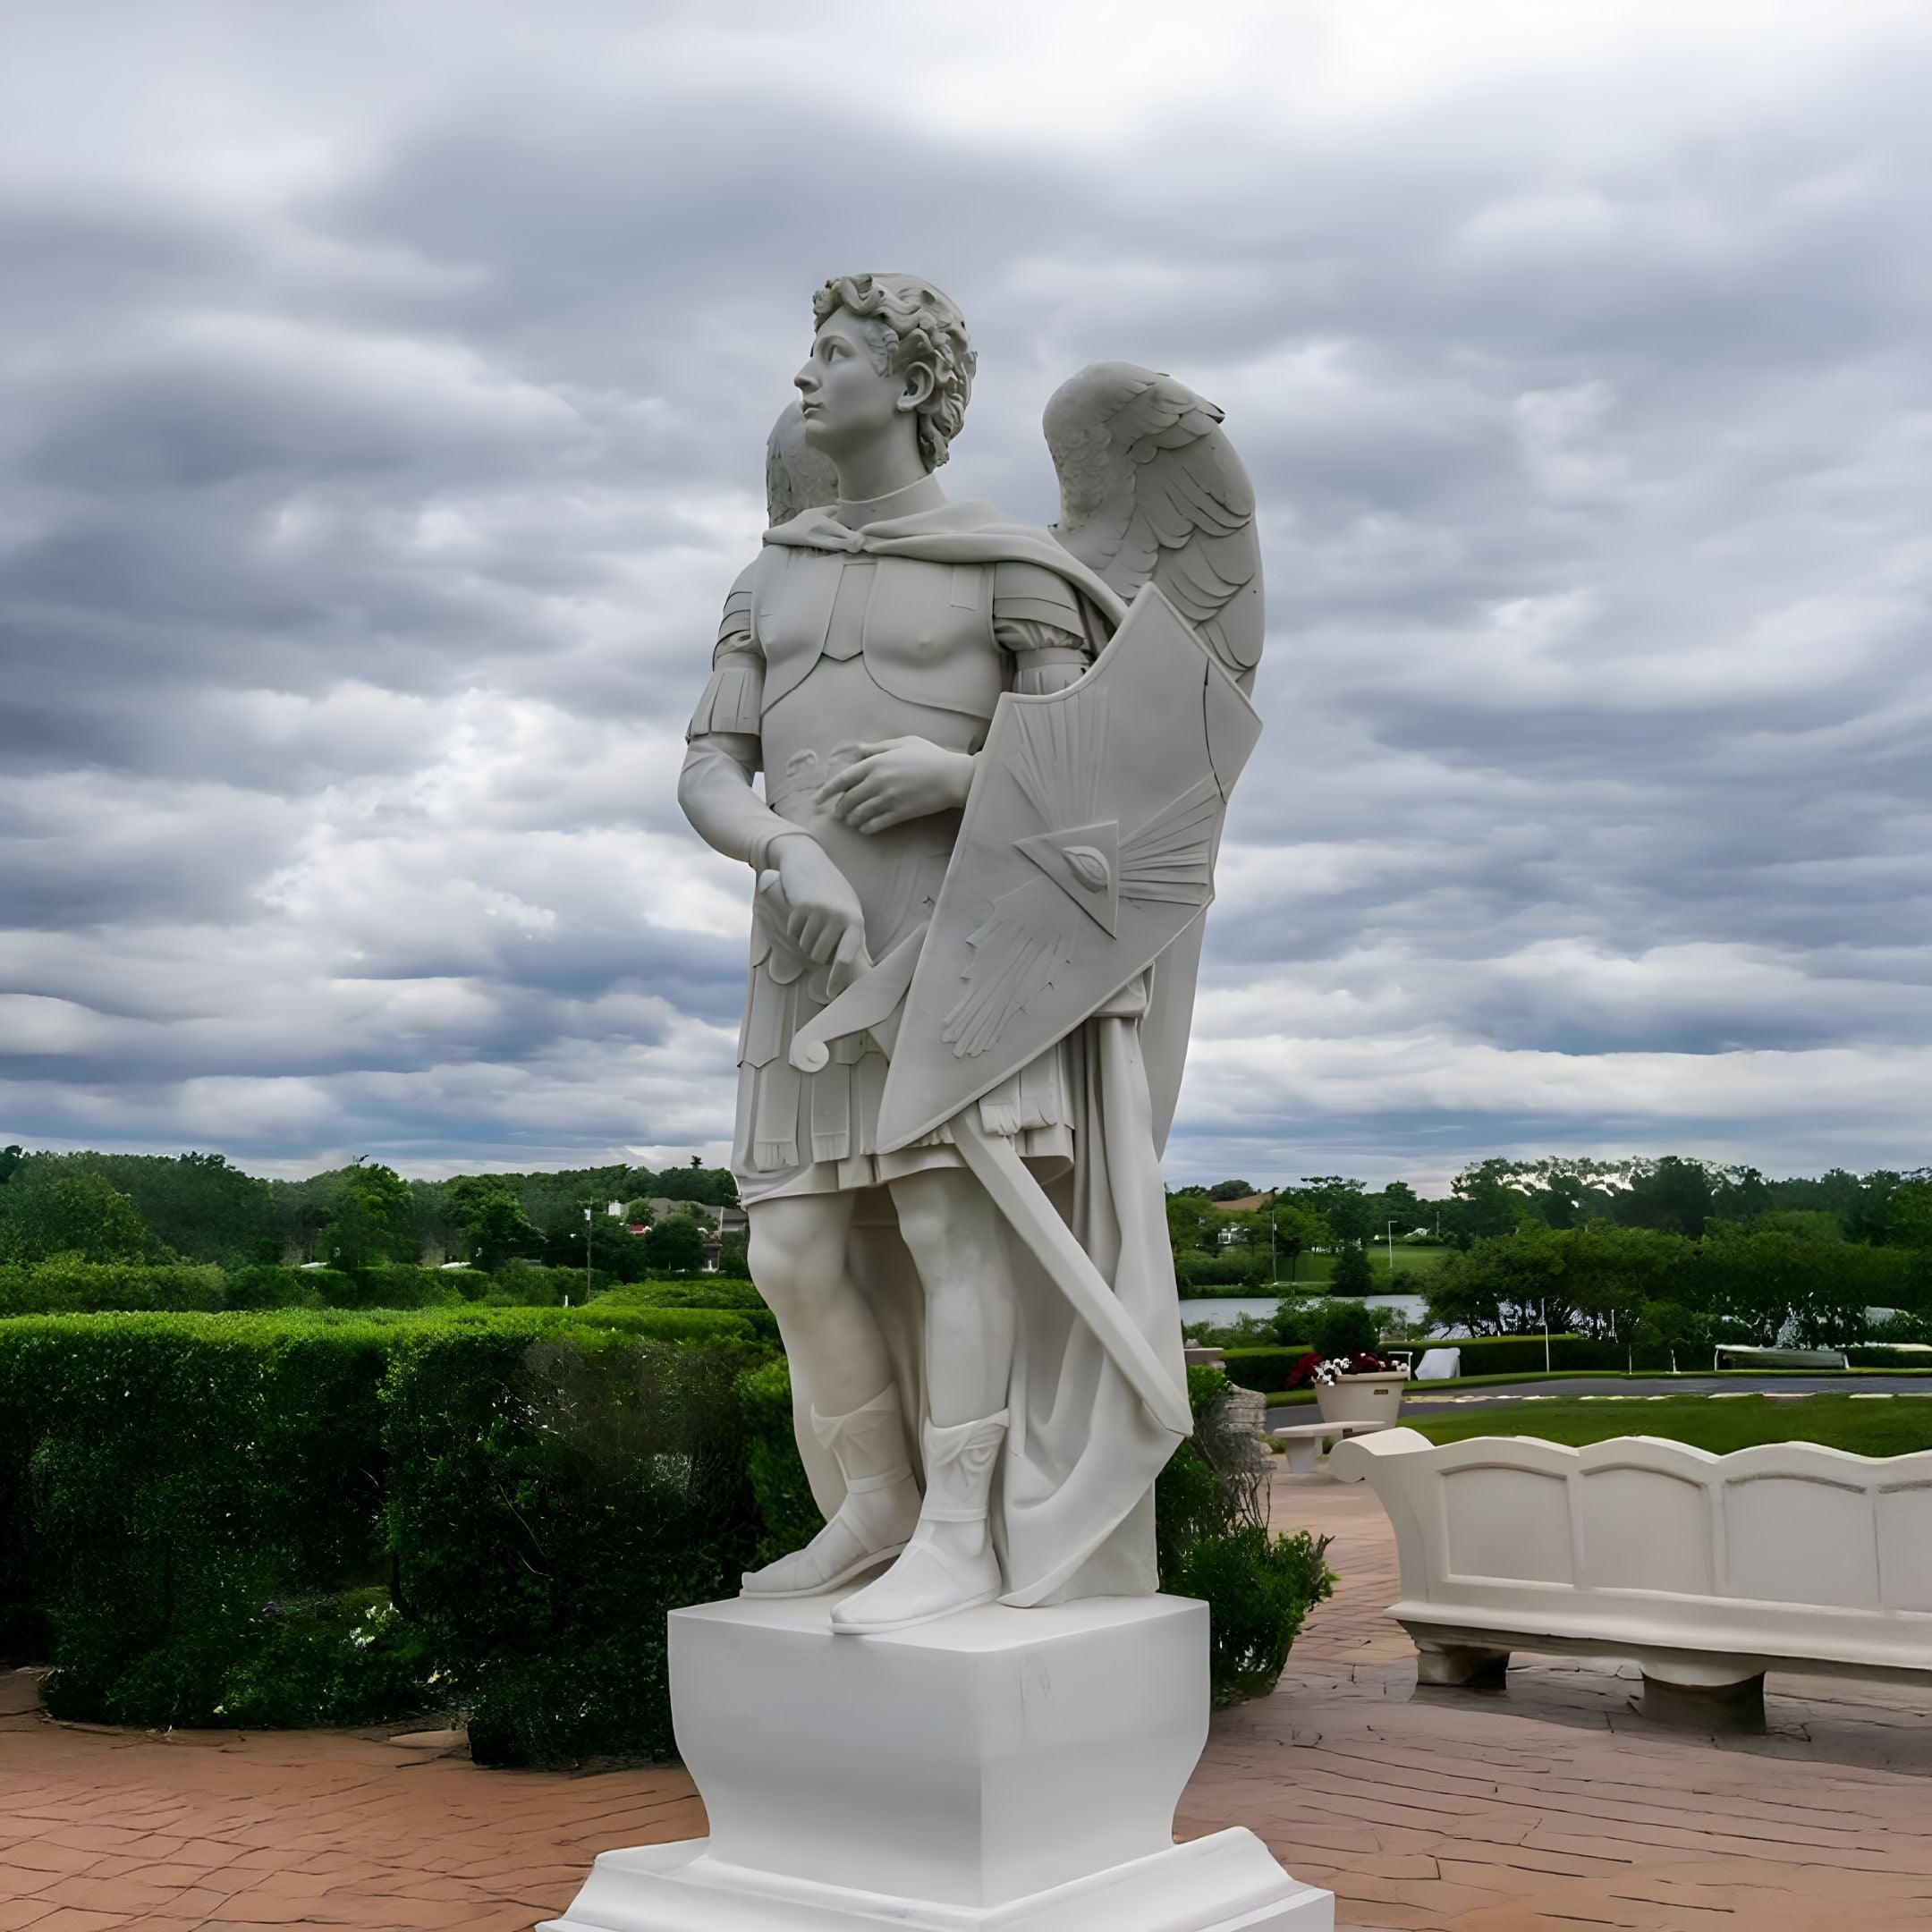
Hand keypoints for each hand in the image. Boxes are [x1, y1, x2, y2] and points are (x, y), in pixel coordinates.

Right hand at [770, 835, 867, 969]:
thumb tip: (868, 966)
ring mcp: (819, 912)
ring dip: (804, 940)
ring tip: (812, 921)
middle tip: (818, 935)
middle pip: (819, 955)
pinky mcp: (800, 908)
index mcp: (855, 920)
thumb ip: (855, 937)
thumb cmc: (833, 890)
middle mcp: (838, 917)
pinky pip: (793, 933)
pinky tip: (800, 913)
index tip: (832, 993)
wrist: (808, 861)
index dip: (838, 977)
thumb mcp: (850, 910)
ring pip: (804, 946)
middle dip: (815, 952)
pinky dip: (793, 928)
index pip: (846, 956)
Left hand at [817, 737, 974, 834]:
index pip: (842, 780)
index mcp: (876, 763)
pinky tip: (865, 828)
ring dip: (852, 820)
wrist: (953, 777)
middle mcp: (878, 781)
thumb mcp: (903, 743)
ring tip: (852, 821)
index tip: (816, 801)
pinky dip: (866, 828)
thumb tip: (859, 749)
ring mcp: (888, 799)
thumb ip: (878, 748)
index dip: (826, 792)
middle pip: (848, 800)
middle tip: (838, 814)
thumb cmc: (930, 756)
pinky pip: (874, 825)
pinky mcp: (899, 813)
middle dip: (840, 809)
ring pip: (859, 815)